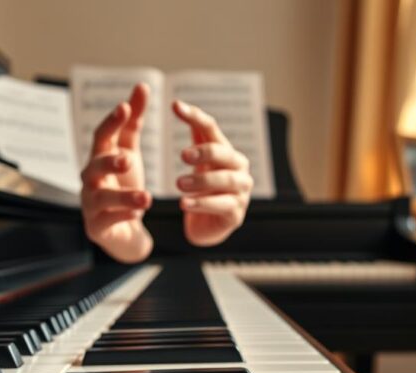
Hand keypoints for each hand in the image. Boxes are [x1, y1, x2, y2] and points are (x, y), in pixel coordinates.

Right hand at [80, 83, 153, 263]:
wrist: (123, 229)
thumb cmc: (123, 185)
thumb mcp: (131, 152)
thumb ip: (133, 122)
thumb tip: (141, 87)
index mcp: (99, 158)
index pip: (102, 136)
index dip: (112, 122)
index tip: (124, 107)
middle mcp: (91, 179)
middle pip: (94, 167)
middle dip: (110, 162)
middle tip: (129, 159)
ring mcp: (90, 204)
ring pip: (102, 198)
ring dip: (124, 196)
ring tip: (146, 198)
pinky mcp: (96, 227)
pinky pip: (108, 220)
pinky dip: (123, 216)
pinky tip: (139, 215)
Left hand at [173, 100, 251, 246]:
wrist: (208, 225)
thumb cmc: (204, 189)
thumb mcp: (199, 162)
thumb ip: (195, 137)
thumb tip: (178, 104)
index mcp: (227, 152)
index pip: (212, 129)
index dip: (195, 117)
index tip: (175, 106)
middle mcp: (239, 169)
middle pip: (223, 153)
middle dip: (204, 152)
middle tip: (182, 155)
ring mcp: (241, 192)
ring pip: (225, 180)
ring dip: (201, 180)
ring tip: (178, 184)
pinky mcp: (236, 214)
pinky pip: (221, 206)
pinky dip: (202, 204)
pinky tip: (184, 204)